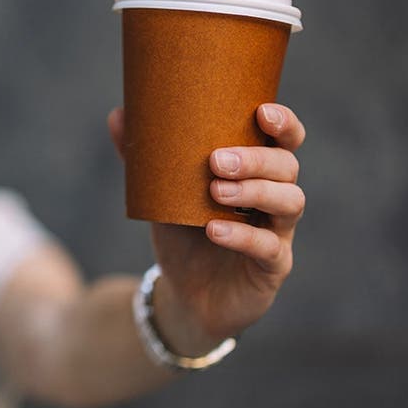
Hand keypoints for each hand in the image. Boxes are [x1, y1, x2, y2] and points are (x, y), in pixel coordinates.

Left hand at [107, 103, 305, 350]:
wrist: (186, 295)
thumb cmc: (183, 233)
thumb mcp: (161, 194)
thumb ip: (143, 157)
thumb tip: (118, 114)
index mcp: (257, 172)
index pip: (284, 141)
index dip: (284, 124)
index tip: (261, 112)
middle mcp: (276, 197)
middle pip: (286, 167)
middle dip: (256, 159)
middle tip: (216, 160)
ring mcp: (279, 233)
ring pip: (289, 202)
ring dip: (254, 191)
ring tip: (215, 191)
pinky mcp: (273, 267)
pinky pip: (268, 248)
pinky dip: (242, 235)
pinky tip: (214, 229)